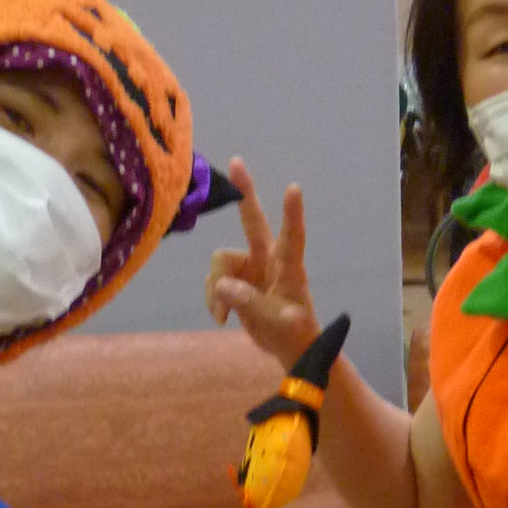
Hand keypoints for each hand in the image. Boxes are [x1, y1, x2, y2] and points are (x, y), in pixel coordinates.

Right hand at [203, 159, 319, 366]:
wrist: (286, 345)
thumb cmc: (292, 331)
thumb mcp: (274, 320)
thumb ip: (249, 302)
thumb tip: (222, 286)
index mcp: (287, 265)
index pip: (292, 236)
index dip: (292, 213)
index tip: (294, 188)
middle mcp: (266, 258)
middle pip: (253, 220)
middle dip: (244, 192)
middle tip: (236, 162)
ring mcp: (249, 266)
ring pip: (220, 263)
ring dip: (217, 288)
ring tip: (224, 313)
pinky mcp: (234, 278)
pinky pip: (213, 280)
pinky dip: (213, 299)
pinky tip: (221, 316)